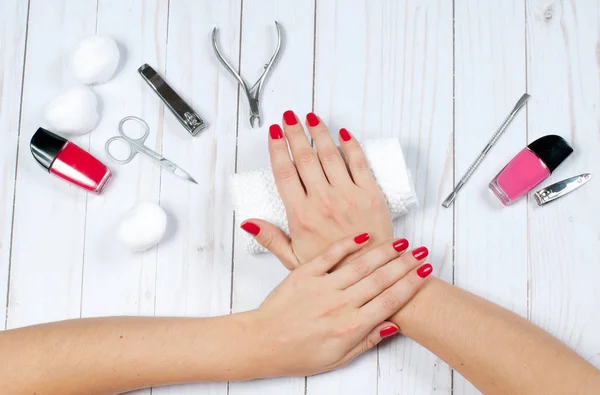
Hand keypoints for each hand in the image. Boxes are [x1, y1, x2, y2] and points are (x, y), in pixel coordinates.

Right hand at [241, 110, 392, 268]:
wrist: (371, 274)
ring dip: (319, 133)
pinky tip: (343, 134)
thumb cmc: (334, 269)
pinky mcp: (372, 195)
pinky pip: (360, 163)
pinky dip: (351, 145)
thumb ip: (271, 240)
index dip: (277, 149)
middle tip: (290, 117)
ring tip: (311, 117)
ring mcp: (348, 196)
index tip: (274, 133)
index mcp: (301, 216)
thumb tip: (248, 223)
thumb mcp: (294, 261)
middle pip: (304, 158)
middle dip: (295, 133)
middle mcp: (323, 201)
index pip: (284, 173)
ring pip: (330, 155)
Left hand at [249, 232, 432, 376]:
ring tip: (401, 242)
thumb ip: (367, 340)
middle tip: (422, 252)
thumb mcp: (338, 358)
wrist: (263, 342)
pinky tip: (363, 235)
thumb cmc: (297, 353)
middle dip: (405, 265)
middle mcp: (340, 304)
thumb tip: (392, 325)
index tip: (425, 272)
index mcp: (350, 327)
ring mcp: (322, 286)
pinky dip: (347, 244)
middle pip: (381, 280)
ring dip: (383, 252)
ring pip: (360, 265)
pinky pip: (329, 255)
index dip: (411, 285)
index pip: (390, 301)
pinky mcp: (304, 274)